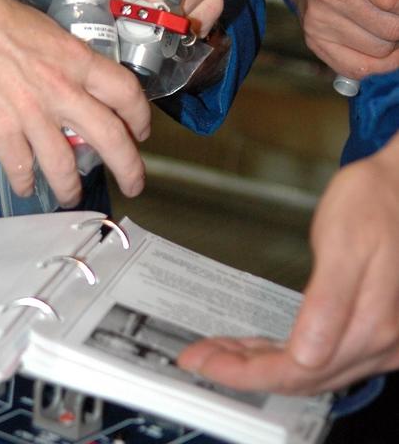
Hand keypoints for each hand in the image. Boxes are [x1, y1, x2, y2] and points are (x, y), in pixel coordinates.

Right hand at [0, 0, 151, 208]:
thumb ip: (60, 58)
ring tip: (70, 195)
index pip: (126, 92)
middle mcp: (61, 90)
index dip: (140, 116)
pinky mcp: (0, 134)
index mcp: (75, 58)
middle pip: (111, 138)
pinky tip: (26, 185)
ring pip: (65, 165)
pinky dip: (26, 182)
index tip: (140, 130)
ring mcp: (31, 116)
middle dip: (129, 167)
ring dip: (71, 186)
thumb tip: (69, 78)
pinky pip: (22, 169)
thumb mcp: (40, 28)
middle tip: (134, 184)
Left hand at [177, 132, 398, 392]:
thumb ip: (329, 302)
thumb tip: (306, 355)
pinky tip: (263, 347)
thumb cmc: (375, 202)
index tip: (204, 362)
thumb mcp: (345, 242)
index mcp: (370, 326)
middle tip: (200, 356)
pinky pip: (325, 357)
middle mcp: (381, 345)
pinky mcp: (376, 331)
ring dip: (263, 365)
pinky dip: (287, 355)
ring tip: (222, 351)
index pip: (298, 370)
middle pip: (303, 378)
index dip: (247, 373)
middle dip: (245, 371)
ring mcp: (383, 342)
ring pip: (312, 371)